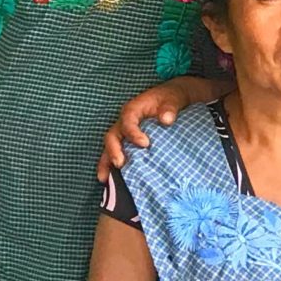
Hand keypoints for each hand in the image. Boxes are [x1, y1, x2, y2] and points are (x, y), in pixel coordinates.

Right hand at [99, 76, 218, 182]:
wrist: (175, 99)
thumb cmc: (172, 98)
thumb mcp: (174, 99)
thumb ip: (170, 108)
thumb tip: (166, 119)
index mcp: (134, 109)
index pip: (128, 121)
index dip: (133, 133)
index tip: (145, 144)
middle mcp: (125, 122)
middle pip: (112, 136)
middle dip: (113, 150)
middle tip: (120, 164)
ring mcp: (125, 133)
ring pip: (110, 147)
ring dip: (106, 162)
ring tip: (104, 179)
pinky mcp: (129, 143)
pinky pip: (117, 153)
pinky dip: (111, 166)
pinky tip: (110, 181)